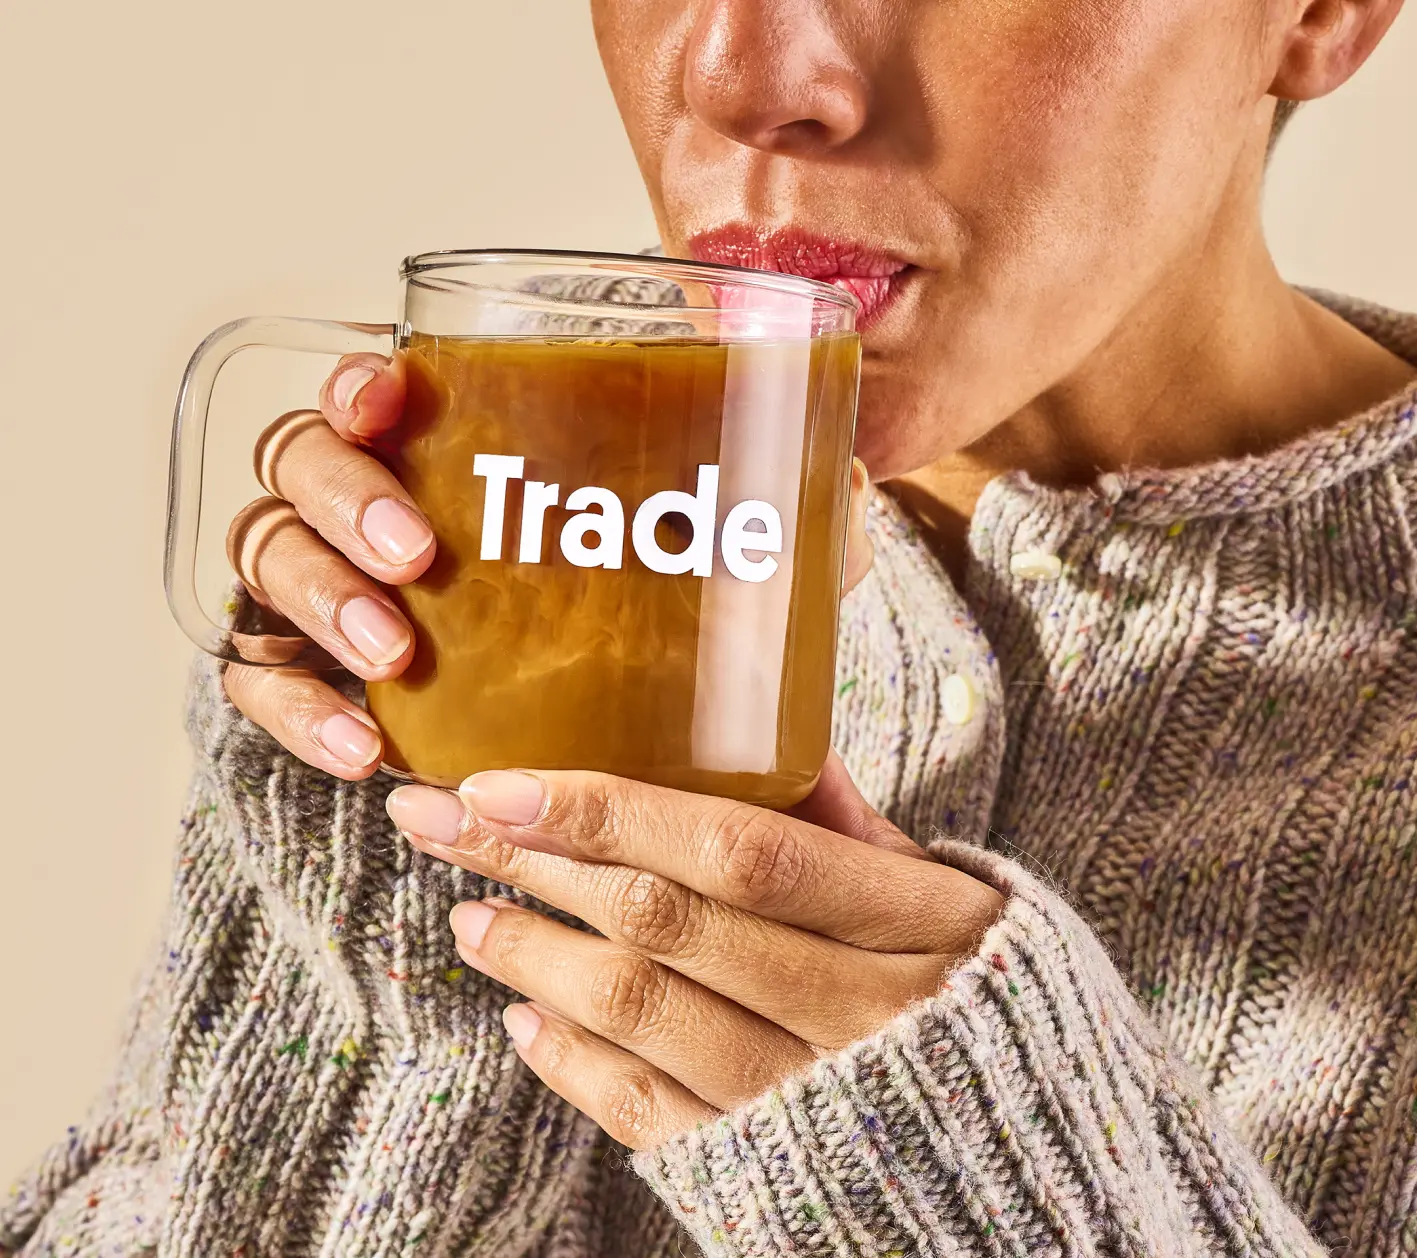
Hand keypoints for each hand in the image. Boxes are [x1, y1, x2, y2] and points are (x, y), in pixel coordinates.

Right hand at [220, 352, 876, 781]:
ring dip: (318, 603)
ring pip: (264, 562)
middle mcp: (372, 507)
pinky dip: (297, 710)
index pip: (369, 393)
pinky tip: (364, 751)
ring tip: (397, 660)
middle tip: (419, 559)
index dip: (356, 386)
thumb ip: (773, 521)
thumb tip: (845, 480)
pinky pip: (265, 679)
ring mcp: (335, 590)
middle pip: (296, 467)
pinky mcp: (323, 676)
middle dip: (341, 502)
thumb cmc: (643, 615)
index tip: (389, 399)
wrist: (615, 728)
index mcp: (449, 451)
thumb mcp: (712, 563)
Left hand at [385, 753, 1004, 1150]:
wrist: (1034, 1165)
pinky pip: (649, 1118)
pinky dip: (574, 1064)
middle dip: (536, 863)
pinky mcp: (768, 1170)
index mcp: (910, 923)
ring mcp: (808, 1100)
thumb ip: (857, 830)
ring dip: (536, 957)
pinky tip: (524, 1015)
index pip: (740, 851)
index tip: (505, 779)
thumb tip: (780, 735)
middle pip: (667, 923)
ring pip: (643, 1015)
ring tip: (471, 911)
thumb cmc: (984, 1000)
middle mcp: (857, 1013)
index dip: (614, 811)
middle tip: (440, 819)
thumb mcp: (954, 901)